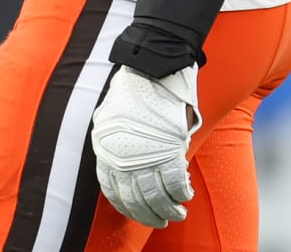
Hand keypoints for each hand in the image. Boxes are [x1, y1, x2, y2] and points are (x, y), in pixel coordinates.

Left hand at [90, 64, 201, 226]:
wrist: (151, 68)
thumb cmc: (133, 89)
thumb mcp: (110, 118)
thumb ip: (117, 143)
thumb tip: (126, 167)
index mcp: (105, 150)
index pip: (112, 192)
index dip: (127, 207)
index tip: (138, 214)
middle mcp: (121, 157)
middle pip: (135, 199)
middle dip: (149, 215)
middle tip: (161, 221)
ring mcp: (145, 155)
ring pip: (156, 197)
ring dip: (168, 210)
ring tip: (177, 214)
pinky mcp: (168, 150)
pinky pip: (175, 183)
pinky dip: (181, 193)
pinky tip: (186, 196)